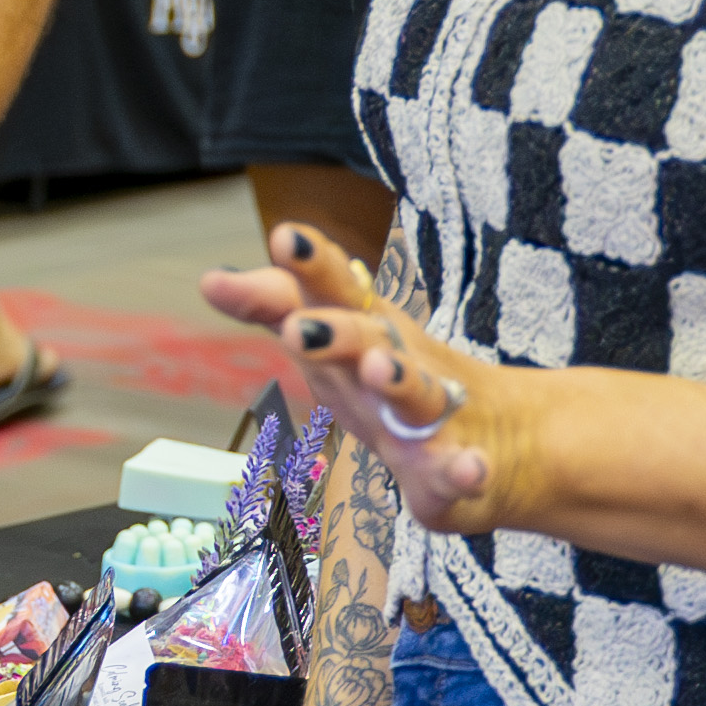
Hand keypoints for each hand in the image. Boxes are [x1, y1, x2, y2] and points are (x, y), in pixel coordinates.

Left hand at [199, 221, 536, 535]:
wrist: (496, 435)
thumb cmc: (389, 382)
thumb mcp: (332, 341)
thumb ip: (276, 306)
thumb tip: (210, 278)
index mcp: (363, 330)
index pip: (331, 289)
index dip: (308, 266)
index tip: (283, 237)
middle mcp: (395, 361)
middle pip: (367, 334)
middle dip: (335, 329)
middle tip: (298, 331)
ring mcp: (432, 412)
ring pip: (414, 392)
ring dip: (397, 378)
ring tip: (379, 368)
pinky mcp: (457, 466)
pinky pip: (460, 469)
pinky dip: (465, 469)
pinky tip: (470, 469)